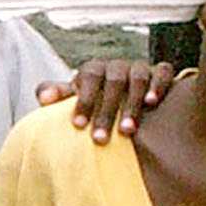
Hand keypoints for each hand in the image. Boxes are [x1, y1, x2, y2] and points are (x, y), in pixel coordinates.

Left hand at [37, 57, 176, 142]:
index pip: (88, 78)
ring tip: (126, 131)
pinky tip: (152, 103)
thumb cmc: (95, 101)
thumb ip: (59, 95)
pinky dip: (158, 85)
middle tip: (99, 139)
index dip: (83, 101)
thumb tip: (43, 98)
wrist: (126, 95)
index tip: (77, 125)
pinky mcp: (159, 71)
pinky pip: (162, 72)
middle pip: (113, 82)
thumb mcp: (76, 98)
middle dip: (106, 112)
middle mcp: (117, 65)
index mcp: (94, 69)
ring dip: (131, 104)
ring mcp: (140, 66)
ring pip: (137, 79)